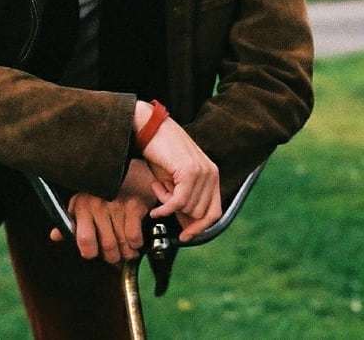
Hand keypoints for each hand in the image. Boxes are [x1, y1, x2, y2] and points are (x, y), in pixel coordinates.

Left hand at [50, 159, 155, 262]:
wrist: (130, 171)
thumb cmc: (105, 190)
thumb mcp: (83, 202)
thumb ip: (71, 221)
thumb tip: (55, 236)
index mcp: (81, 205)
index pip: (83, 240)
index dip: (91, 252)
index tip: (96, 253)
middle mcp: (97, 205)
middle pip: (106, 246)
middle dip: (113, 257)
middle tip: (116, 255)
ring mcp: (116, 205)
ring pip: (121, 244)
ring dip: (126, 253)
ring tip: (127, 250)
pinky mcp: (133, 205)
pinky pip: (133, 237)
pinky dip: (136, 243)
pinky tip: (135, 240)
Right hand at [134, 101, 221, 241]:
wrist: (148, 127)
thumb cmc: (160, 152)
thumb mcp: (175, 180)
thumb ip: (185, 200)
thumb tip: (189, 226)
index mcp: (212, 174)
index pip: (215, 212)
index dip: (200, 228)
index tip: (185, 236)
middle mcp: (211, 173)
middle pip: (199, 213)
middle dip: (178, 212)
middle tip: (161, 195)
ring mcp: (202, 171)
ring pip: (187, 208)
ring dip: (168, 204)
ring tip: (157, 186)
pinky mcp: (189, 171)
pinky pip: (178, 203)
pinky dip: (164, 209)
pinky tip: (155, 209)